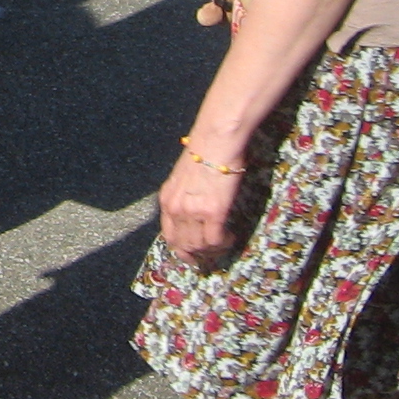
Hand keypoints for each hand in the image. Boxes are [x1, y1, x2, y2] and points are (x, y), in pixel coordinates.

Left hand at [157, 148, 243, 267]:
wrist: (215, 141)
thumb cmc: (204, 153)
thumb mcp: (183, 178)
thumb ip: (184, 197)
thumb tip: (194, 214)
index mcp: (166, 200)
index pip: (168, 236)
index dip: (181, 249)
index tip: (192, 256)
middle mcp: (176, 208)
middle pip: (183, 245)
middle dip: (198, 256)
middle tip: (212, 257)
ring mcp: (192, 211)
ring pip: (200, 246)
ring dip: (213, 250)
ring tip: (224, 243)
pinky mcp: (212, 211)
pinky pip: (216, 240)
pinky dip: (224, 243)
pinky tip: (231, 237)